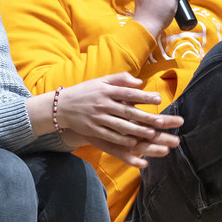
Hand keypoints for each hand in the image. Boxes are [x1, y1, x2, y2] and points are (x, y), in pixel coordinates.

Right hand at [56, 73, 181, 167]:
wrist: (61, 106)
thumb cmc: (85, 92)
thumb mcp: (100, 81)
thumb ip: (120, 79)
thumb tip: (139, 83)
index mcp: (106, 90)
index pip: (127, 93)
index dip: (143, 96)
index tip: (157, 99)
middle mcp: (102, 103)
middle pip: (126, 111)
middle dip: (144, 116)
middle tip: (160, 121)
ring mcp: (97, 118)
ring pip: (120, 125)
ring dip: (136, 130)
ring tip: (151, 134)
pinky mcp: (92, 129)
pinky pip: (109, 135)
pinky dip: (121, 139)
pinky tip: (133, 142)